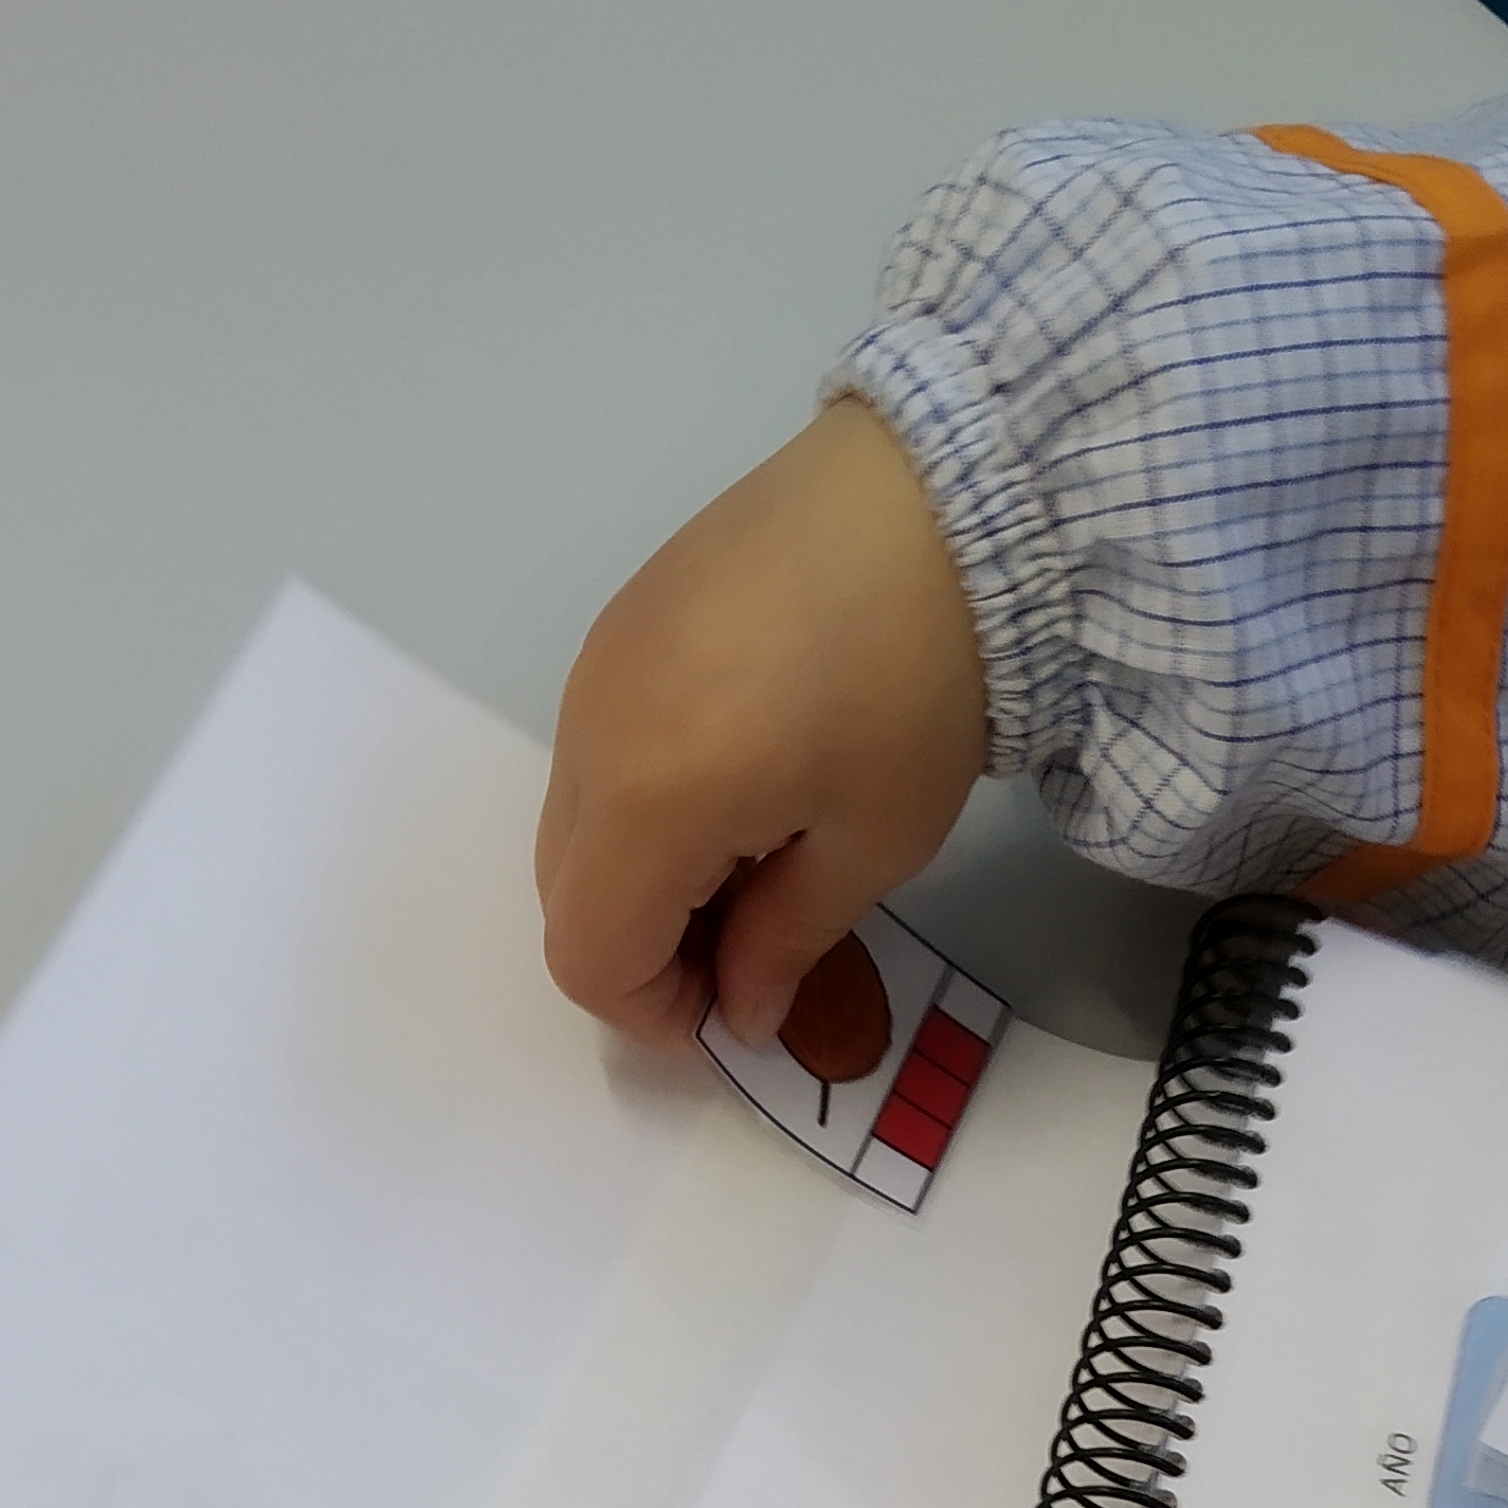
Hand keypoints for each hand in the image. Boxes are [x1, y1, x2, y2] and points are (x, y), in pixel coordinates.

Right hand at [538, 403, 988, 1054]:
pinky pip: (597, 748)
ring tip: (759, 858)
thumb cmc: (918, 686)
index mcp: (646, 800)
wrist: (941, 494)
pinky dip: (645, 801)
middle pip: (567, 894)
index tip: (740, 1012)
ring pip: (576, 822)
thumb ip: (785, 944)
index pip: (589, 956)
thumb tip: (742, 1014)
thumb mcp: (870, 844)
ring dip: (646, 875)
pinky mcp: (624, 617)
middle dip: (646, 949)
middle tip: (753, 948)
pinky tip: (745, 778)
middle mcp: (589, 733)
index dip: (656, 1014)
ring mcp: (596, 665)